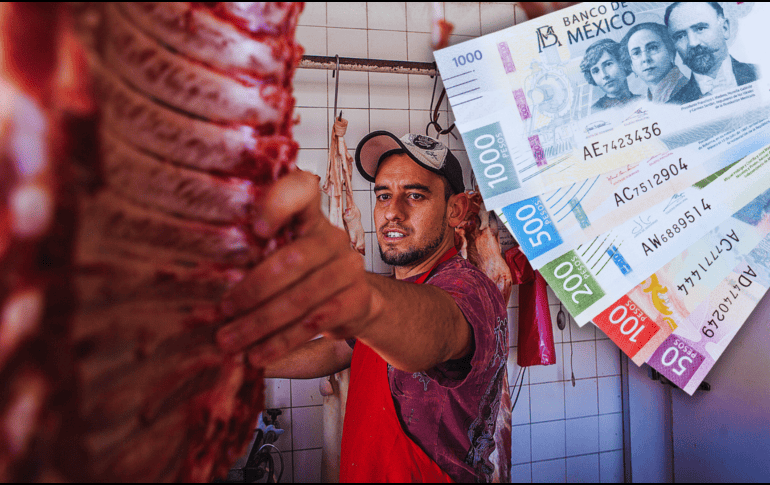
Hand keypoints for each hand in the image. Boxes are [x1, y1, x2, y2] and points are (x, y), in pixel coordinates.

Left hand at [215, 170, 375, 366]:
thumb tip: (196, 280)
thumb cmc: (301, 276)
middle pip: (293, 259)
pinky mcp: (356, 298)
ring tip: (230, 342)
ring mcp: (348, 267)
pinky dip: (282, 341)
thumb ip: (255, 254)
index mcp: (309, 216)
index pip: (303, 188)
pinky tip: (258, 354)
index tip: (257, 228)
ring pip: (301, 297)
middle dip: (253, 290)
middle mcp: (332, 237)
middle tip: (222, 313)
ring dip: (260, 323)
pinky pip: (315, 323)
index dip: (281, 202)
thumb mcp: (281, 255)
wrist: (353, 302)